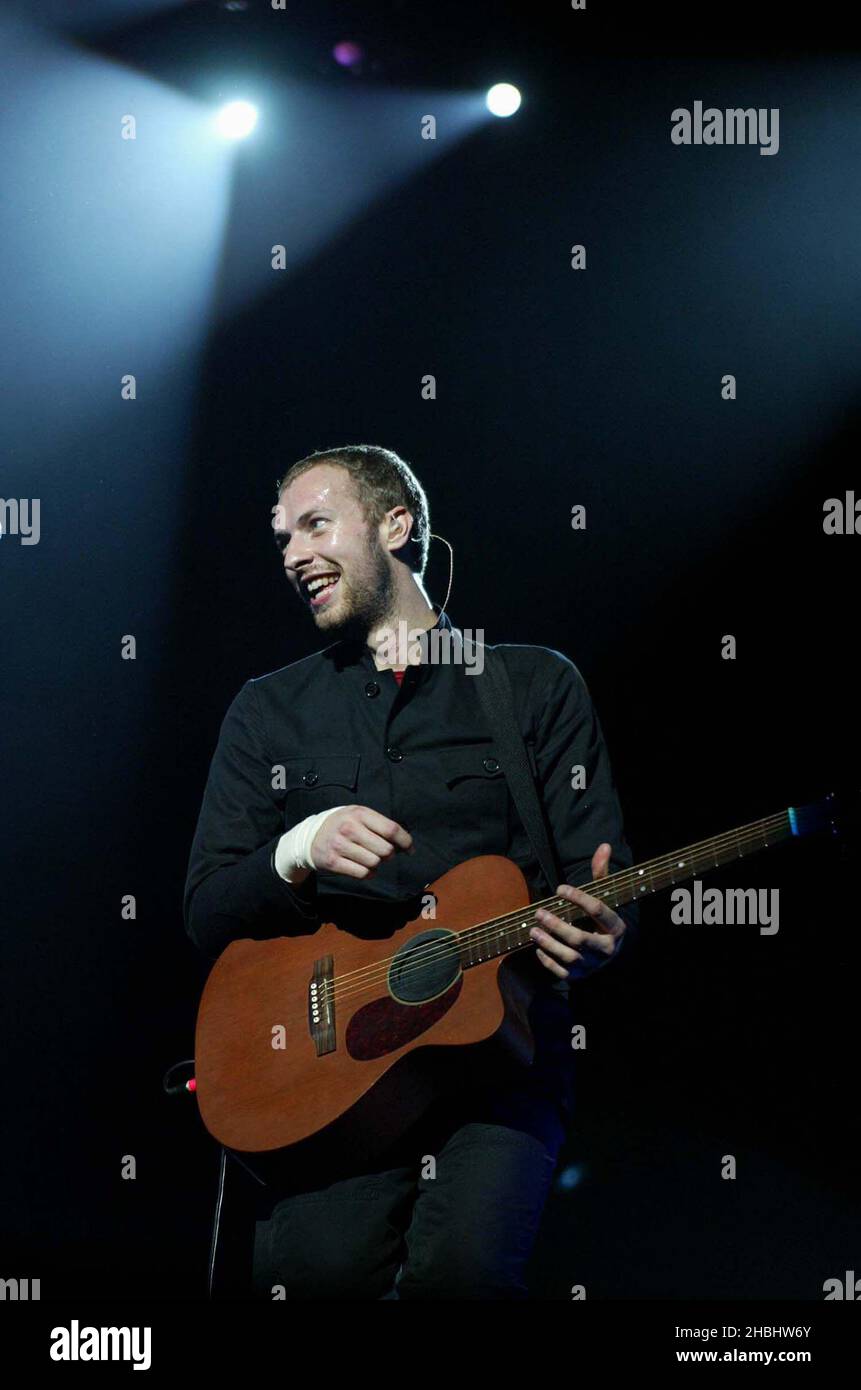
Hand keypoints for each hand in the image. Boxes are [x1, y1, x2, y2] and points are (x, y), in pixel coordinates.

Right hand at [310, 805, 413, 879]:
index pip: (391, 829)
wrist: (311, 836)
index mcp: (359, 813)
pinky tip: (363, 867)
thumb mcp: (358, 815)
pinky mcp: (333, 862)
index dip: (405, 841)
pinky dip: (367, 873)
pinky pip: (362, 874)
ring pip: (374, 863)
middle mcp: (349, 828)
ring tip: (369, 859)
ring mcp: (339, 845)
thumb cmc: (343, 825)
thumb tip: (406, 845)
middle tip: (384, 854)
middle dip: (389, 855)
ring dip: (376, 865)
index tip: (409, 849)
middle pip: (385, 850)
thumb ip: (380, 825)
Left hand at [529, 842, 626, 980]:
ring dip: (549, 943)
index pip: (598, 911)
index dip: (578, 898)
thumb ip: (601, 874)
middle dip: (557, 925)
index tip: (559, 888)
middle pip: (580, 938)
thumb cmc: (601, 919)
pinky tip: (538, 947)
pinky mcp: (580, 977)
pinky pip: (562, 972)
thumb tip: (604, 846)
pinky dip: (548, 960)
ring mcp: (593, 965)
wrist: (609, 953)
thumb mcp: (604, 897)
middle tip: (538, 911)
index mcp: (616, 927)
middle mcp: (606, 949)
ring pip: (569, 956)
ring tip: (533, 929)